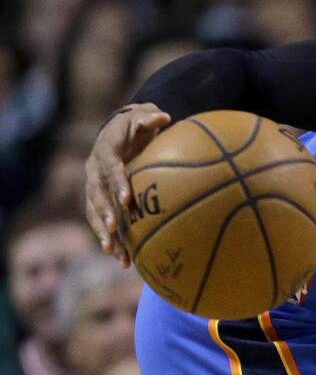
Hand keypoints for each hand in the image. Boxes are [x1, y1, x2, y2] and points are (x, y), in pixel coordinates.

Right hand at [84, 104, 170, 266]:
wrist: (119, 129)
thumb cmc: (137, 123)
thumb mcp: (143, 116)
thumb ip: (150, 117)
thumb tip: (163, 116)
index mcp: (104, 151)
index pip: (109, 168)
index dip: (116, 184)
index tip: (126, 200)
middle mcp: (93, 171)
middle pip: (96, 195)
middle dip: (105, 213)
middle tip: (114, 230)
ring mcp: (93, 186)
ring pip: (94, 212)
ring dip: (103, 232)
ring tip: (112, 252)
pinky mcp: (98, 199)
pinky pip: (101, 220)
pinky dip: (109, 238)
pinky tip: (120, 258)